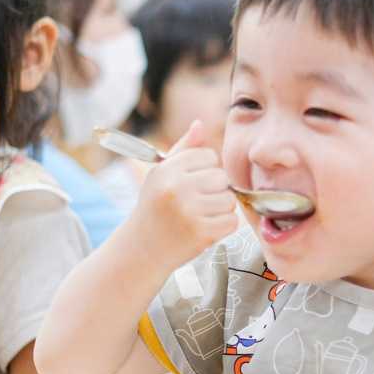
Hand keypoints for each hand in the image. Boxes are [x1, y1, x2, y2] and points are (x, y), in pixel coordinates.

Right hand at [134, 120, 238, 263]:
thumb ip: (183, 149)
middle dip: (214, 190)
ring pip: (229, 200)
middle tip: (195, 203)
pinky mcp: (201, 233)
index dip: (205, 170)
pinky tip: (204, 229)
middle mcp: (177, 188)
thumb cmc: (154, 208)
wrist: (141, 249)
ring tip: (199, 216)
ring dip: (220, 210)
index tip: (190, 184)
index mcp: (167, 170)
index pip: (209, 156)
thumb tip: (200, 124)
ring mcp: (189, 211)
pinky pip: (231, 222)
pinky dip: (223, 227)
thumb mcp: (161, 174)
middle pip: (221, 177)